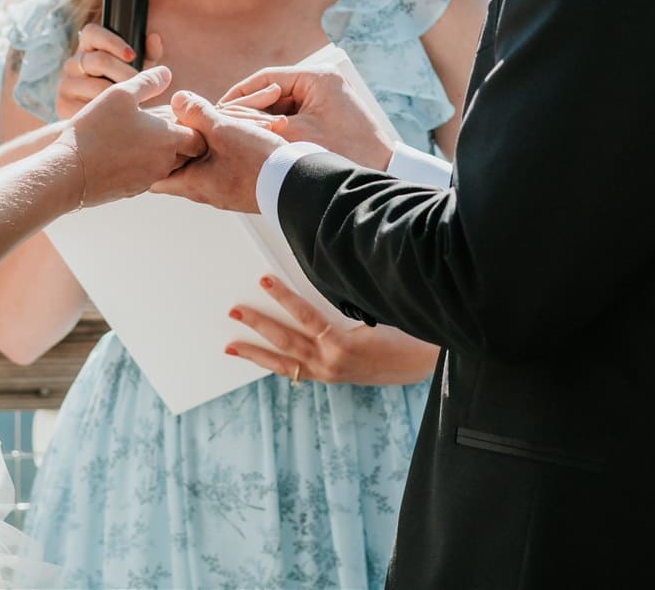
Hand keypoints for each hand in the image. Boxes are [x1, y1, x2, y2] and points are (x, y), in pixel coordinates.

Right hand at [54, 25, 164, 119]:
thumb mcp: (138, 70)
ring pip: (96, 86)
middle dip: (125, 74)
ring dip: (119, 97)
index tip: (132, 56)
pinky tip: (119, 118)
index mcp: (87, 48)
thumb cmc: (124, 90)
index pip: (92, 32)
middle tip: (143, 88)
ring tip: (135, 105)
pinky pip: (88, 108)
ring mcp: (65, 84)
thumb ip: (148, 54)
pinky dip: (106, 114)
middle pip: (99, 61)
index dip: (112, 41)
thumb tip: (154, 38)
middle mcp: (72, 63)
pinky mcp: (62, 105)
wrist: (105, 125)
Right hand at [60, 65, 204, 206]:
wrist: (68, 172)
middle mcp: (165, 164)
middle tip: (159, 124)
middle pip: (187, 154)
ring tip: (139, 136)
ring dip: (160, 152)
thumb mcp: (121, 94)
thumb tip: (167, 73)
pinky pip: (148, 176)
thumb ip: (148, 81)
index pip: (200, 137)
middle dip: (180, 140)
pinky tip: (122, 152)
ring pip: (168, 166)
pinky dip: (142, 165)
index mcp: (169, 139)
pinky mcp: (132, 191)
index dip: (192, 125)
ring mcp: (149, 180)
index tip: (175, 115)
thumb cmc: (96, 129)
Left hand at [151, 90, 286, 212]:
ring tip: (205, 127)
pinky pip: (223, 169)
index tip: (147, 140)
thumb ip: (196, 113)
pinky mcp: (242, 188)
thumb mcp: (222, 129)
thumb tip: (175, 100)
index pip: (155, 179)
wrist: (297, 183)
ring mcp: (224, 193)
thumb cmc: (258, 160)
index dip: (149, 158)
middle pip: (179, 170)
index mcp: (192, 183)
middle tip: (174, 128)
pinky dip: (222, 152)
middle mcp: (205, 193)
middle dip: (176, 148)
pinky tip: (232, 137)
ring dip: (203, 148)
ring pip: (203, 167)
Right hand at [219, 64, 398, 170]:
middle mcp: (323, 80)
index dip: (238, 94)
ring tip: (239, 136)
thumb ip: (262, 124)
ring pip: (282, 104)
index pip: (266, 78)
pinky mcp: (329, 112)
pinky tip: (262, 143)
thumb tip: (228, 119)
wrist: (383, 172)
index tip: (217, 110)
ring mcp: (327, 96)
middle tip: (223, 124)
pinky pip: (295, 115)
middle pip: (273, 90)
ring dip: (263, 120)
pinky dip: (279, 128)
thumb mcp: (296, 138)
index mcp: (317, 76)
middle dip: (249, 109)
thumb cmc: (344, 154)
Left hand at [226, 274, 438, 385]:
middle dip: (257, 325)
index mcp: (342, 344)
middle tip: (233, 310)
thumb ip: (349, 300)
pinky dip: (277, 364)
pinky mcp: (331, 378)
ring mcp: (329, 374)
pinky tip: (260, 358)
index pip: (304, 315)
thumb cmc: (405, 332)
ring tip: (231, 346)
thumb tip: (325, 277)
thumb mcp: (378, 311)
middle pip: (285, 341)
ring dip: (256, 353)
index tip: (263, 280)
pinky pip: (297, 371)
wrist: (424, 363)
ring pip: (284, 364)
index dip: (283, 297)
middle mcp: (330, 362)